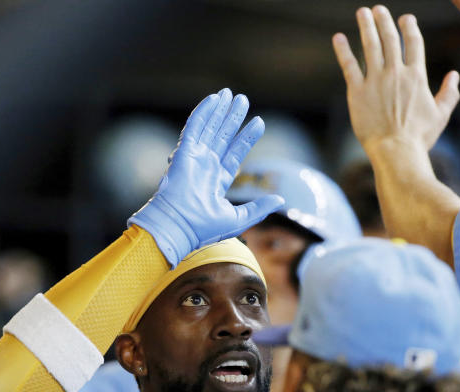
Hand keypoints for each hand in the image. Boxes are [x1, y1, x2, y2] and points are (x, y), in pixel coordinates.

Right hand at [128, 88, 283, 266]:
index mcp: (217, 181)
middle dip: (233, 118)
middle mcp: (206, 167)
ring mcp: (194, 158)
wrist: (180, 227)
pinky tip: (213, 99)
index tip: (259, 122)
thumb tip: (280, 200)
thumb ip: (259, 208)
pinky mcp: (184, 152)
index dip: (247, 137)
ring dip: (220, 111)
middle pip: (222, 136)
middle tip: (242, 99)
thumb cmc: (204, 228)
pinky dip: (203, 112)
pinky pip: (194, 127)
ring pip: (210, 128)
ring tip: (230, 94)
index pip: (235, 153)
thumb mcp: (239, 219)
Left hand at [333, 6, 459, 154]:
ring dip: (366, 26)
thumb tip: (455, 76)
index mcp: (416, 76)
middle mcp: (395, 73)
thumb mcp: (441, 115)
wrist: (396, 151)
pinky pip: (349, 66)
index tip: (405, 18)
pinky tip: (338, 37)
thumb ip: (449, 93)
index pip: (413, 43)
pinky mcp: (357, 91)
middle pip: (389, 39)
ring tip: (362, 12)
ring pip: (369, 46)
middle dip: (384, 20)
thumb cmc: (419, 137)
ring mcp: (375, 80)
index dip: (409, 27)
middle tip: (378, 9)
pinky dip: (342, 50)